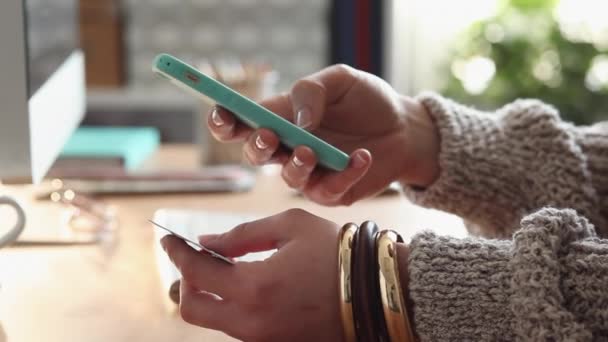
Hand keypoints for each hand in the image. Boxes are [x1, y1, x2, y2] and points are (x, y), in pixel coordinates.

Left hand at [161, 209, 343, 341]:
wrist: (377, 292)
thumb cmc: (337, 252)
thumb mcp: (290, 227)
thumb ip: (242, 235)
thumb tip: (205, 242)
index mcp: (255, 288)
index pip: (195, 273)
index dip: (176, 253)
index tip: (169, 238)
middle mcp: (253, 323)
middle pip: (192, 310)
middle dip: (185, 282)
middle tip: (194, 258)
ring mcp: (264, 340)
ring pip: (214, 321)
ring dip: (209, 294)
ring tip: (223, 268)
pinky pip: (238, 329)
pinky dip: (232, 307)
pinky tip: (247, 286)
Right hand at [207, 65, 438, 205]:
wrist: (405, 128)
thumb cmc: (367, 100)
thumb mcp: (341, 80)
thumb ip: (312, 91)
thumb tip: (298, 120)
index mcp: (281, 118)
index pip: (242, 122)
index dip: (225, 121)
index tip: (222, 115)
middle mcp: (288, 148)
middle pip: (256, 154)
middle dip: (257, 146)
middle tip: (270, 136)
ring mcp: (309, 173)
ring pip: (288, 177)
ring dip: (296, 165)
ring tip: (312, 151)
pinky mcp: (332, 192)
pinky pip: (328, 190)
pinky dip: (344, 174)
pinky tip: (361, 157)